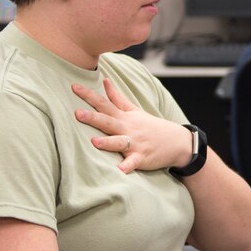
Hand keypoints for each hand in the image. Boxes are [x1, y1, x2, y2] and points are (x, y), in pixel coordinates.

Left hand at [72, 79, 192, 173]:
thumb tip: (105, 81)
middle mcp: (128, 129)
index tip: (74, 86)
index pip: (104, 104)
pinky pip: (133, 163)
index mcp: (124, 117)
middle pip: (108, 122)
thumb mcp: (135, 110)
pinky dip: (127, 166)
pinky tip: (120, 170)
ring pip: (119, 142)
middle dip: (93, 118)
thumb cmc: (152, 127)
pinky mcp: (142, 158)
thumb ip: (117, 98)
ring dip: (108, 142)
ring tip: (95, 142)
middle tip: (77, 114)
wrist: (177, 142)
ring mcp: (135, 144)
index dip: (89, 95)